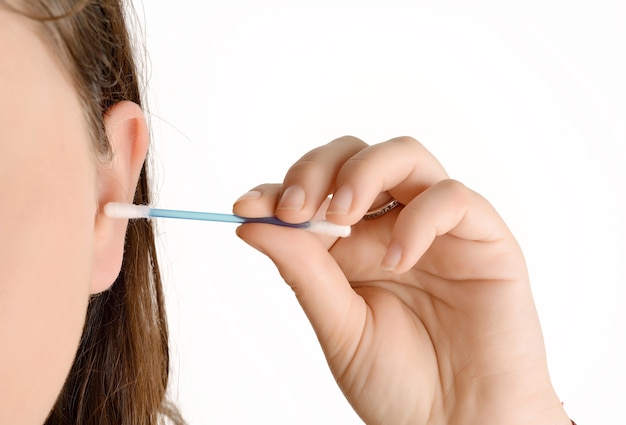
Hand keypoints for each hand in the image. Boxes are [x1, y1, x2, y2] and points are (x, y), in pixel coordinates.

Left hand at [234, 136, 569, 424]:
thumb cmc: (400, 385)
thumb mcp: (338, 327)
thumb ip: (303, 271)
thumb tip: (253, 222)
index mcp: (353, 247)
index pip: (314, 190)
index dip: (278, 188)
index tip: (247, 206)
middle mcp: (392, 227)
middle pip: (354, 156)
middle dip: (318, 169)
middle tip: (296, 206)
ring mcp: (437, 228)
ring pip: (404, 155)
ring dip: (364, 172)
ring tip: (343, 213)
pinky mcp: (483, 237)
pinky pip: (452, 198)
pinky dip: (419, 218)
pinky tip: (398, 260)